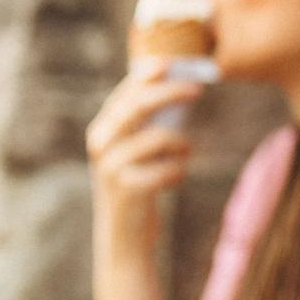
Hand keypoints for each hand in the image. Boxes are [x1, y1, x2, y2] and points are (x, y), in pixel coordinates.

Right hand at [86, 61, 202, 258]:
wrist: (125, 236)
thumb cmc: (139, 185)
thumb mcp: (139, 150)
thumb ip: (151, 121)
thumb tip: (184, 86)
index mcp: (103, 129)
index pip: (125, 92)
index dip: (147, 74)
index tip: (172, 62)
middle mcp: (100, 144)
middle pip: (137, 105)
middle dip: (170, 92)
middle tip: (198, 89)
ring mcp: (110, 168)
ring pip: (157, 137)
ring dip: (180, 143)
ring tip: (184, 154)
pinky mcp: (126, 191)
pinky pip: (166, 169)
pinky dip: (178, 171)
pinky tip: (175, 178)